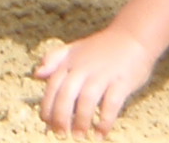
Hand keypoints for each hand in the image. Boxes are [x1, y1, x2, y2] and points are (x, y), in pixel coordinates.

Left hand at [34, 29, 154, 136]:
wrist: (132, 37)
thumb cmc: (101, 48)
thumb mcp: (74, 49)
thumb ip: (54, 60)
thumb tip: (36, 74)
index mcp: (70, 62)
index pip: (53, 86)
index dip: (47, 105)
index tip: (46, 123)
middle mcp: (83, 68)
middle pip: (66, 94)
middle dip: (61, 116)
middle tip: (60, 135)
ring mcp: (103, 75)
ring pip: (87, 100)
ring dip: (81, 121)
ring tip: (79, 136)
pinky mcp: (122, 81)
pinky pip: (112, 103)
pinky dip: (105, 120)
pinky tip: (100, 134)